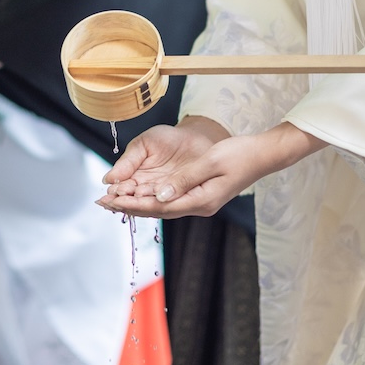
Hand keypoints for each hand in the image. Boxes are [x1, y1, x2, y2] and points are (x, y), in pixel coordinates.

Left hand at [100, 121, 321, 218]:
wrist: (263, 155)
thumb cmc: (239, 155)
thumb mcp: (210, 163)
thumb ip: (184, 180)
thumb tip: (159, 195)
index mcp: (200, 201)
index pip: (158, 206)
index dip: (132, 204)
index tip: (110, 200)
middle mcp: (198, 206)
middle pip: (157, 210)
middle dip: (129, 206)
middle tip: (102, 202)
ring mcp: (200, 202)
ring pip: (162, 206)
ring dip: (138, 202)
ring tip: (114, 199)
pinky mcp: (201, 195)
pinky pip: (170, 199)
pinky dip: (151, 197)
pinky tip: (139, 193)